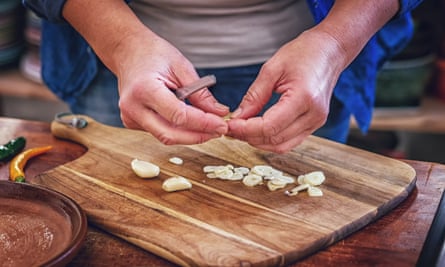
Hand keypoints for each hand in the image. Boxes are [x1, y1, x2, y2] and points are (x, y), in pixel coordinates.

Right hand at [116, 33, 229, 144]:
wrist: (127, 52)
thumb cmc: (153, 54)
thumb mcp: (181, 67)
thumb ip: (200, 93)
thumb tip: (220, 113)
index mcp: (144, 89)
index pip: (178, 116)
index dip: (203, 124)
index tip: (222, 124)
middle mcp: (133, 107)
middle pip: (170, 135)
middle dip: (198, 136)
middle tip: (219, 130)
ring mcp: (130, 117)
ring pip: (166, 136)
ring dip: (190, 135)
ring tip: (210, 126)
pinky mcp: (132, 122)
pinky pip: (160, 131)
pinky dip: (178, 130)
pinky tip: (191, 122)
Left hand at [227, 29, 346, 152]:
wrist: (329, 50)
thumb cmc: (305, 52)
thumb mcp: (272, 68)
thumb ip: (254, 96)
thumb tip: (238, 117)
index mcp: (304, 98)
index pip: (269, 127)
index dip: (246, 130)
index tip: (230, 125)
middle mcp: (313, 114)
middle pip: (275, 139)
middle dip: (248, 137)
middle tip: (231, 128)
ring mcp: (316, 122)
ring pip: (282, 145)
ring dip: (259, 141)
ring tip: (242, 130)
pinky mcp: (314, 124)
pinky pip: (290, 141)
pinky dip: (271, 140)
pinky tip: (257, 130)